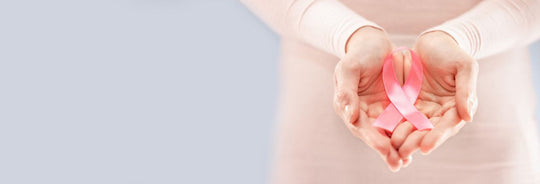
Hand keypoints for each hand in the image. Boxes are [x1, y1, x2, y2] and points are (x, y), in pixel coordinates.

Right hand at [333, 26, 403, 170]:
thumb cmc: (357, 54)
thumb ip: (347, 92)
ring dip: (398, 146)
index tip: (385, 149)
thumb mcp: (349, 69)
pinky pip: (403, 120)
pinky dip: (410, 132)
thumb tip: (350, 116)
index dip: (372, 139)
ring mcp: (380, 110)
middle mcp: (364, 113)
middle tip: (398, 163)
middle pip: (376, 135)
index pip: (361, 127)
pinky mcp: (395, 105)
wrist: (373, 41)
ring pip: (390, 132)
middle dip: (387, 150)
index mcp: (349, 107)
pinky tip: (420, 141)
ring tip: (407, 160)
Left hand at [391, 31, 478, 163]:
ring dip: (402, 139)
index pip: (447, 126)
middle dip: (415, 143)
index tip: (426, 147)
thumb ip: (466, 91)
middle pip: (427, 132)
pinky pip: (397, 116)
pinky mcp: (405, 103)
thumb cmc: (452, 52)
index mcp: (455, 108)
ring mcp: (421, 109)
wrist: (432, 41)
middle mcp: (438, 113)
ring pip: (411, 127)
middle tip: (403, 152)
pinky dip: (391, 125)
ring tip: (391, 147)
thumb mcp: (464, 67)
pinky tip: (381, 133)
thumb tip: (468, 117)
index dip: (437, 137)